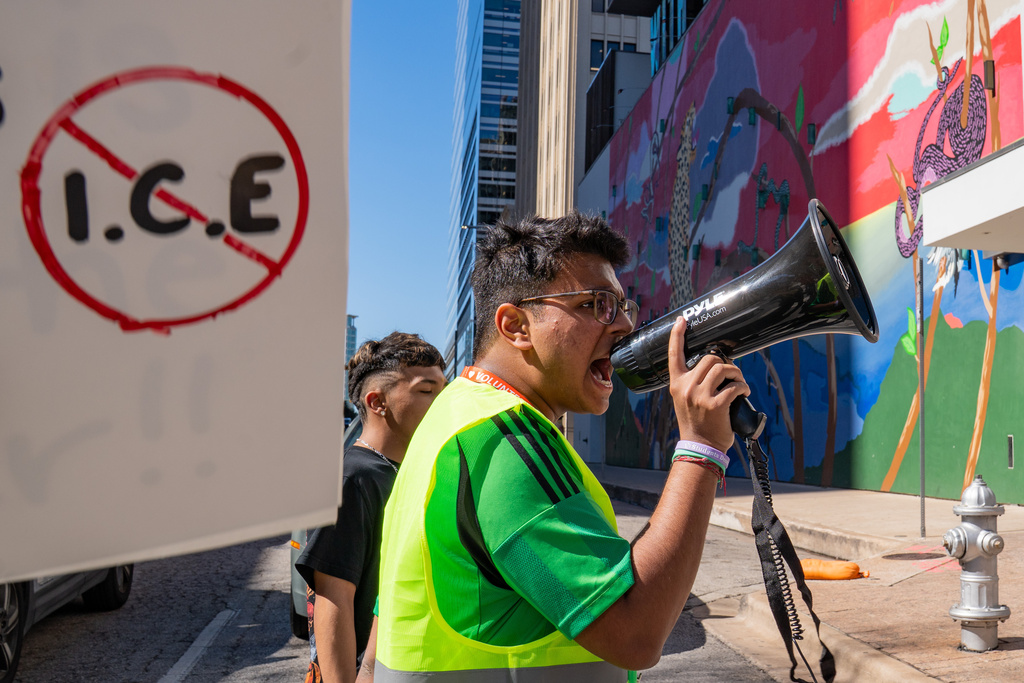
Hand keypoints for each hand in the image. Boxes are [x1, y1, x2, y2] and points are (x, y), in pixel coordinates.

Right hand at [667, 317, 749, 452]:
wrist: (700, 447)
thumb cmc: (696, 423)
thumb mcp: (685, 400)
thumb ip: (693, 383)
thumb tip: (715, 366)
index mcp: (677, 384)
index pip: (674, 355)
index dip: (677, 335)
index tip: (682, 320)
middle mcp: (686, 387)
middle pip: (709, 359)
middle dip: (725, 364)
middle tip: (732, 375)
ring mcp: (700, 396)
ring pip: (723, 369)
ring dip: (736, 374)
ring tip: (739, 383)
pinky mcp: (716, 404)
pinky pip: (734, 386)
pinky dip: (743, 387)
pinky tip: (744, 393)